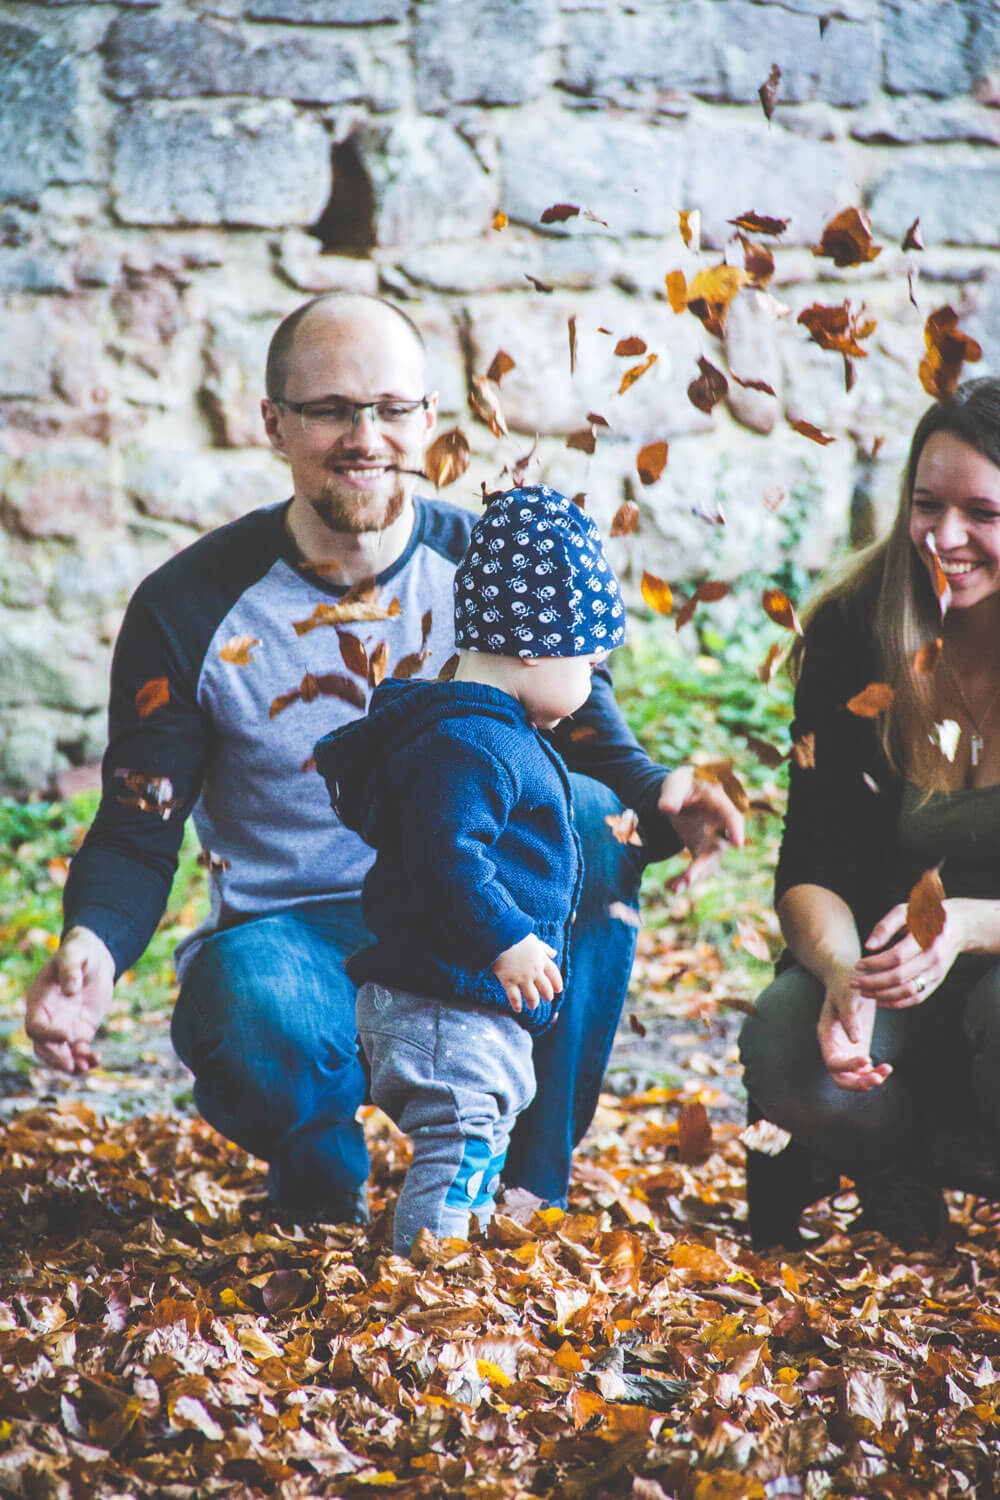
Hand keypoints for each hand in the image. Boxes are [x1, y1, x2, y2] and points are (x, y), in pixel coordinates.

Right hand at [24, 926, 114, 1072]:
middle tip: (72, 1065)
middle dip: (55, 1058)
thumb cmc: (80, 952)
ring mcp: (63, 1027)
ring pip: (59, 1054)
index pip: (35, 1026)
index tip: (66, 1036)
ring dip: (70, 1064)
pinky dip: (86, 1059)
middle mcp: (49, 1018)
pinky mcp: (80, 1031)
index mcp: (40, 1001)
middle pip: (43, 1047)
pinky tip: (97, 1061)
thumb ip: (70, 968)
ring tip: (86, 1068)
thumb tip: (71, 990)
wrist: (95, 958)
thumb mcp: (75, 953)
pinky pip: (79, 1051)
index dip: (47, 1034)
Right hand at [491, 934, 562, 1014]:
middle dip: (548, 995)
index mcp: (541, 959)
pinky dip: (517, 1005)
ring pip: (532, 996)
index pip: (553, 974)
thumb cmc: (516, 936)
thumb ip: (544, 949)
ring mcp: (522, 977)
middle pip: (545, 988)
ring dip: (533, 1003)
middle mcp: (534, 970)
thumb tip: (554, 954)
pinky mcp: (509, 981)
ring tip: (532, 1006)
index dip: (557, 982)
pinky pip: (515, 997)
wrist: (501, 936)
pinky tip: (517, 1009)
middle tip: (547, 999)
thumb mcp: (534, 940)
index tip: (558, 989)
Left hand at [658, 765, 743, 892]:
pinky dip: (683, 879)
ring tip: (672, 888)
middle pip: (718, 850)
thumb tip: (666, 809)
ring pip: (707, 865)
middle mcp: (721, 828)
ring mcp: (713, 842)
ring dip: (692, 878)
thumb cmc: (684, 784)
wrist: (683, 795)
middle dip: (704, 866)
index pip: (732, 817)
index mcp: (720, 805)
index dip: (736, 830)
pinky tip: (668, 885)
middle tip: (689, 878)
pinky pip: (696, 870)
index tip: (738, 843)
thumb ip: (672, 795)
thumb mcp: (676, 784)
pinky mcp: (702, 852)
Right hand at [818, 971, 891, 1091]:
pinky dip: (874, 1073)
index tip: (867, 1059)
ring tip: (886, 1070)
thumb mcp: (846, 997)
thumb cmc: (846, 985)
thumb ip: (849, 1018)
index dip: (847, 1066)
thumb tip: (855, 1041)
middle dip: (857, 1082)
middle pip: (839, 1078)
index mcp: (826, 1036)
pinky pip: (864, 1071)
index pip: (832, 1061)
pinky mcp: (858, 1051)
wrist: (850, 978)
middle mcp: (834, 1047)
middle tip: (878, 1078)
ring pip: (852, 1078)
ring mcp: (846, 1051)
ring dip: (867, 1080)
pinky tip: (887, 1068)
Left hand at [853, 898, 973, 1008]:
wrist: (958, 926)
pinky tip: (880, 1000)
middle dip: (873, 982)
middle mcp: (933, 958)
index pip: (897, 957)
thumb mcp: (905, 911)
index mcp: (925, 938)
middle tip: (854, 982)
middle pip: (900, 977)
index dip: (875, 963)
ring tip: (864, 991)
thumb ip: (885, 926)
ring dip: (883, 995)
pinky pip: (916, 998)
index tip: (858, 965)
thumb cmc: (925, 915)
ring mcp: (937, 972)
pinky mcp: (937, 981)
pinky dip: (897, 1003)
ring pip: (908, 991)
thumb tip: (869, 946)